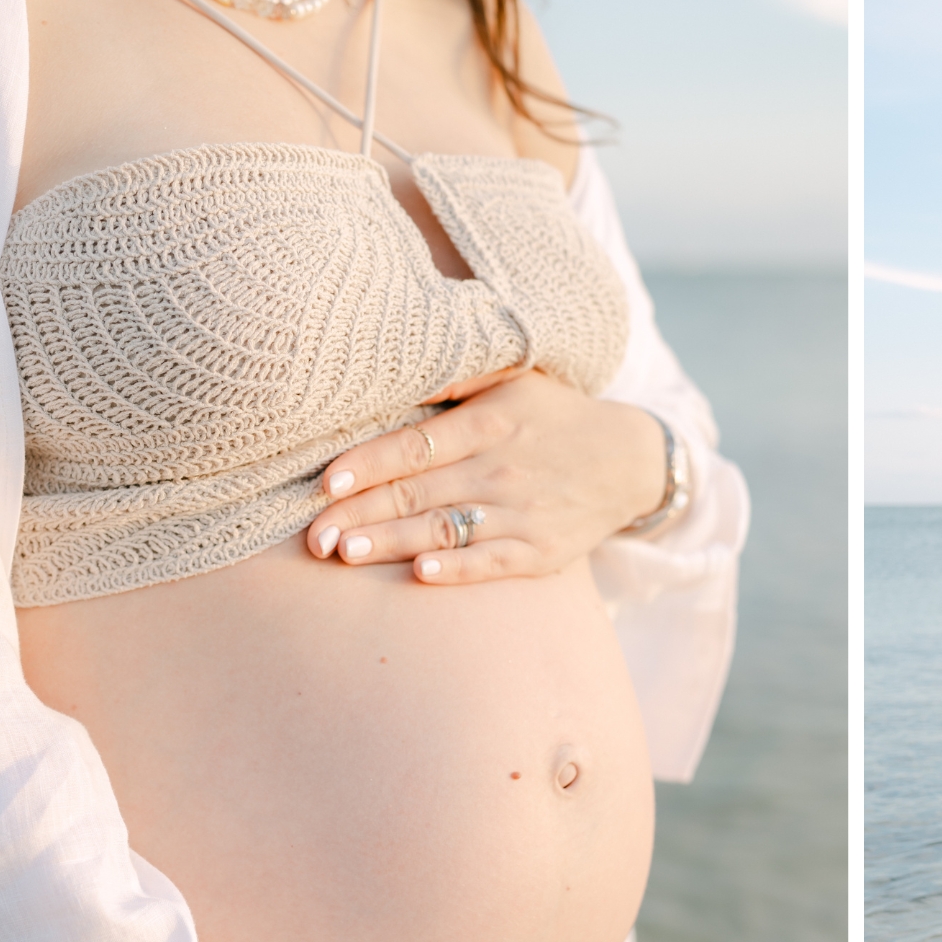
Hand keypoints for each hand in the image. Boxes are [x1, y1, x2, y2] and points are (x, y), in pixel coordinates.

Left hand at [306, 367, 667, 583]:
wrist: (630, 461)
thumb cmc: (553, 416)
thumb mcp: (514, 378)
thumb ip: (456, 377)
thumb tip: (387, 368)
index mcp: (489, 423)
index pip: (414, 445)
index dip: (367, 463)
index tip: (324, 482)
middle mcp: (502, 467)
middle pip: (417, 492)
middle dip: (359, 513)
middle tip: (310, 535)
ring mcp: (523, 512)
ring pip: (444, 529)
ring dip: (392, 542)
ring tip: (345, 552)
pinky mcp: (542, 550)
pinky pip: (492, 562)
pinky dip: (459, 568)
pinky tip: (422, 573)